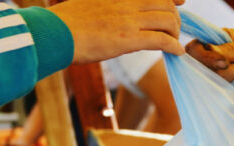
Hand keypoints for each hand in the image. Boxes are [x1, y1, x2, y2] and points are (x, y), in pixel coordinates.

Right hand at [48, 0, 185, 64]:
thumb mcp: (90, 1)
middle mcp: (126, 1)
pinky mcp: (128, 39)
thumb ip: (109, 4)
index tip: (180, 1)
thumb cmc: (67, 22)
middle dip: (174, 17)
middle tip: (173, 29)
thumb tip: (119, 15)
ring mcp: (128, 19)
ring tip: (173, 42)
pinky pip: (161, 40)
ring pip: (167, 20)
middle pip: (165, 4)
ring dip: (175, 32)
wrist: (53, 34)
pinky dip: (173, 46)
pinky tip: (177, 52)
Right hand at [185, 29, 233, 98]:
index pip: (197, 45)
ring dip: (224, 79)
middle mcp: (216, 56)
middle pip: (198, 63)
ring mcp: (219, 74)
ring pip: (207, 78)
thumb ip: (233, 49)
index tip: (222, 61)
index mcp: (221, 39)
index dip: (203, 54)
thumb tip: (212, 52)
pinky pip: (216, 91)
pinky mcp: (225, 89)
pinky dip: (226, 90)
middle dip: (214, 67)